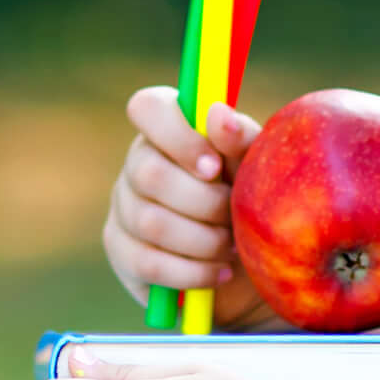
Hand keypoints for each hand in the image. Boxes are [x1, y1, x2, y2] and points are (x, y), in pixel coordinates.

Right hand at [98, 87, 275, 326]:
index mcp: (169, 129)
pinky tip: (220, 272)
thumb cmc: (253, 202)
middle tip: (233, 215)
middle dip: (203, 202)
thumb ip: (240, 140)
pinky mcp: (122, 252)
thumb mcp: (257, 169)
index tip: (214, 167)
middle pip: (149, 174)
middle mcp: (137, 163)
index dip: (178, 136)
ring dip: (204, 240)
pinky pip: (148, 263)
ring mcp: (123, 208)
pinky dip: (193, 272)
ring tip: (232, 247)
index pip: (148, 108)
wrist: (253, 267)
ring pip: (150, 222)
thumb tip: (217, 114)